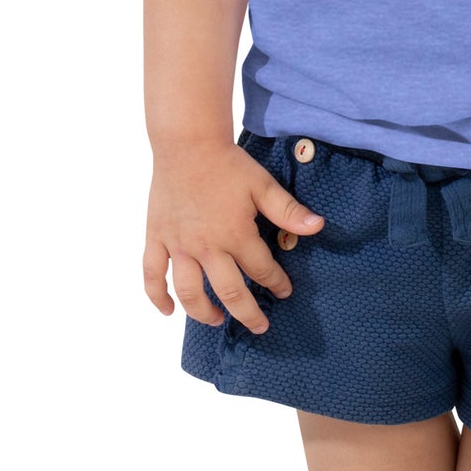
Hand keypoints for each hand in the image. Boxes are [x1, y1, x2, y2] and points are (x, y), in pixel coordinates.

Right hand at [144, 139, 324, 333]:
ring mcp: (178, 246)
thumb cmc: (227, 163)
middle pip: (228, 292)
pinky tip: (168, 310)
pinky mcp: (156, 238)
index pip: (261, 270)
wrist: (187, 143)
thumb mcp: (262, 185)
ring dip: (204, 313)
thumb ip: (288, 211)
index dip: (276, 283)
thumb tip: (318, 227)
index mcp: (234, 234)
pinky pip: (152, 275)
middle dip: (247, 313)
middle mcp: (206, 247)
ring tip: (217, 320)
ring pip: (189, 292)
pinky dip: (157, 296)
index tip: (284, 291)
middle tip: (259, 326)